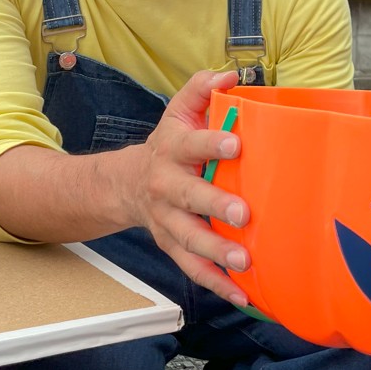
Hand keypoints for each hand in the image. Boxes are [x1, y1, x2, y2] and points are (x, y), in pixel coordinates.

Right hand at [128, 69, 251, 304]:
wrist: (127, 183)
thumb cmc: (170, 143)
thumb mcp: (178, 111)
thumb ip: (201, 88)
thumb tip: (230, 74)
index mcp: (172, 150)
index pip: (192, 144)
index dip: (212, 143)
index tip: (236, 144)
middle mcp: (167, 187)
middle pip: (189, 197)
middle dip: (215, 205)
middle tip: (244, 213)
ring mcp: (167, 221)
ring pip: (189, 239)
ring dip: (216, 252)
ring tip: (243, 261)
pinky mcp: (172, 246)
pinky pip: (193, 269)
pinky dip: (216, 284)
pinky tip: (243, 295)